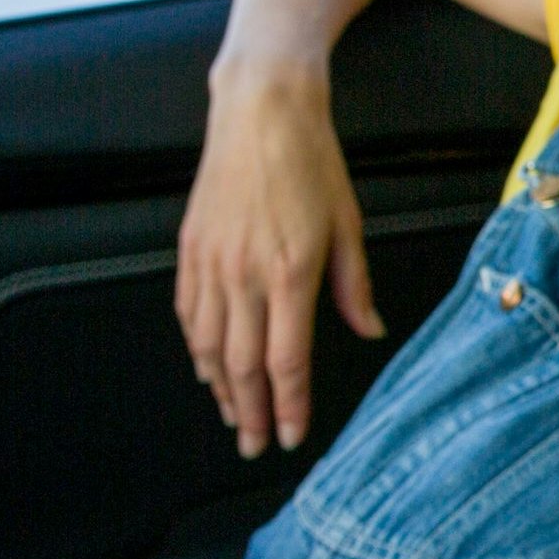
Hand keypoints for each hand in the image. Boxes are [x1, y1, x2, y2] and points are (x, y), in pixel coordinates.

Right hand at [177, 57, 382, 457]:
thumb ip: (354, 286)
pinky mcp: (190, 248)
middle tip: (256, 445)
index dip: (289, 404)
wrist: (263, 113)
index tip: (292, 435)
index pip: (286, 359)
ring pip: (208, 345)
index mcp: (290, 273)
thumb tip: (370, 330)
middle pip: (241, 365)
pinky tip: (205, 367)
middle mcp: (244, 275)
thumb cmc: (312, 164)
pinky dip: (196, 347)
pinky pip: (188, 312)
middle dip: (250, 412)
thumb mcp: (348, 225)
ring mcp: (211, 263)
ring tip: (235, 416)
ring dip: (220, 388)